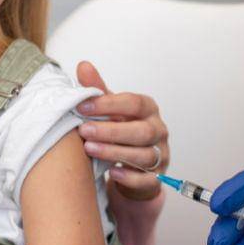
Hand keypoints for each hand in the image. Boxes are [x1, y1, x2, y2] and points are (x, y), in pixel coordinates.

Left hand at [76, 61, 169, 198]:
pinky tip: (111, 172)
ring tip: (89, 149)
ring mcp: (160, 154)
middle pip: (142, 131)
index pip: (133, 103)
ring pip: (144, 155)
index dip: (108, 105)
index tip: (82, 107)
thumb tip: (83, 65)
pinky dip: (130, 177)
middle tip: (84, 130)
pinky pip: (147, 179)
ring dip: (115, 152)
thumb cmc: (120, 130)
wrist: (131, 165)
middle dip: (111, 131)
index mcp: (147, 109)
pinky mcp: (156, 178)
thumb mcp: (109, 110)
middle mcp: (158, 130)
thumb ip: (97, 90)